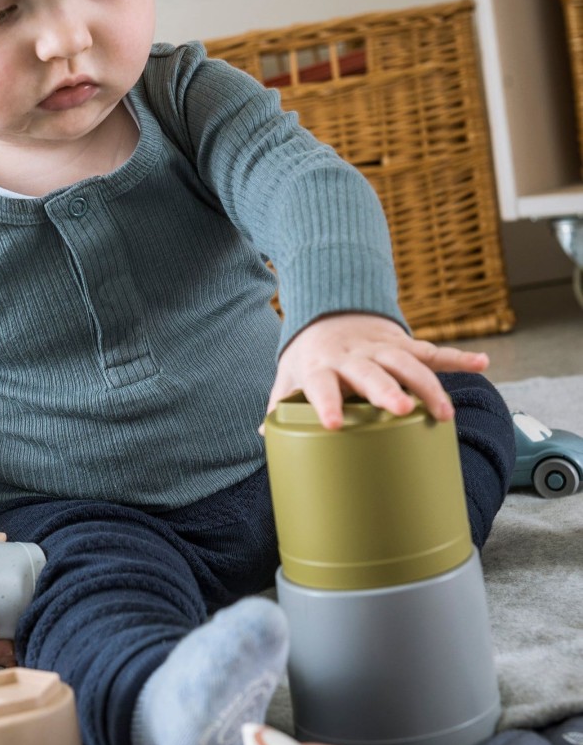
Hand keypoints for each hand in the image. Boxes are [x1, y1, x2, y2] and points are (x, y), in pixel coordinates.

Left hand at [265, 313, 488, 430]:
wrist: (329, 313)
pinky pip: (433, 351)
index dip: (325, 403)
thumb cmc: (309, 358)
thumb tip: (262, 431)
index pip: (322, 384)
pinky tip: (482, 363)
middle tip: (401, 410)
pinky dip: (458, 357)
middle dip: (387, 390)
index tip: (333, 425)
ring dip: (429, 386)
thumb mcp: (288, 376)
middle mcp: (354, 355)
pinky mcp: (403, 344)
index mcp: (322, 366)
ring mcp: (382, 347)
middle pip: (372, 372)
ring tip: (445, 413)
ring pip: (409, 363)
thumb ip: (279, 403)